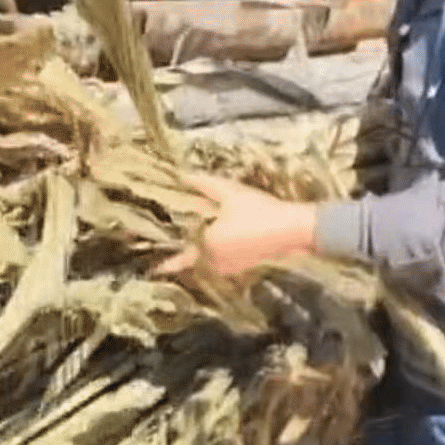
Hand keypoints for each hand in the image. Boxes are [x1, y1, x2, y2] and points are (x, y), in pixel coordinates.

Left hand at [154, 172, 318, 279]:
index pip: (178, 260)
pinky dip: (219, 250)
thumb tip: (182, 176)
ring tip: (202, 231)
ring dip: (204, 248)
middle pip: (194, 257)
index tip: (151, 268)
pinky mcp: (245, 266)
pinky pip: (223, 260)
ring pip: (209, 259)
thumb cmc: (258, 210)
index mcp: (206, 246)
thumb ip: (202, 184)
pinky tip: (225, 235)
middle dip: (186, 248)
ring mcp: (231, 267)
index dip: (165, 264)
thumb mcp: (229, 192)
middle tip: (176, 235)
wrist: (294, 229)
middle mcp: (215, 262)